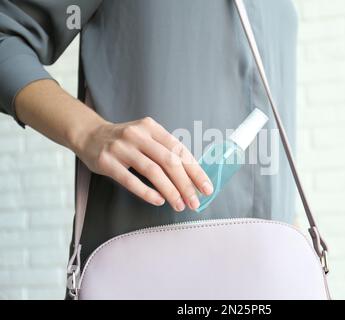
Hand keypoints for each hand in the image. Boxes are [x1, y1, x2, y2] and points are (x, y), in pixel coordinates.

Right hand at [74, 117, 212, 211]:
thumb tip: (191, 177)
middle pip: (169, 161)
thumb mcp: (146, 137)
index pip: (179, 150)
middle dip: (186, 184)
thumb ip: (165, 151)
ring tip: (179, 205)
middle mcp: (138, 135)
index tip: (206, 188)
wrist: (89, 135)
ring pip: (153, 171)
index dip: (195, 171)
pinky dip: (147, 192)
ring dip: (170, 191)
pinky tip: (158, 200)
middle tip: (195, 202)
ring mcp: (122, 148)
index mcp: (152, 128)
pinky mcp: (107, 162)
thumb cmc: (125, 141)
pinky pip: (130, 180)